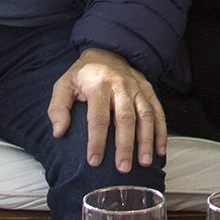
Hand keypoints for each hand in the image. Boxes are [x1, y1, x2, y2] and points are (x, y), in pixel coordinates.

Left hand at [47, 48, 166, 171]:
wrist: (106, 51)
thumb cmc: (83, 75)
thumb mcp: (63, 85)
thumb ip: (58, 108)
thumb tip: (59, 132)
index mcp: (98, 85)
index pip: (98, 117)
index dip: (96, 140)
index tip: (94, 162)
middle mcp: (120, 85)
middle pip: (125, 118)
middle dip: (125, 145)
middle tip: (122, 168)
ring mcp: (137, 87)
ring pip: (145, 115)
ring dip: (146, 140)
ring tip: (144, 162)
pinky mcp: (148, 89)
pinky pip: (158, 111)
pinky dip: (161, 131)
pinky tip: (160, 150)